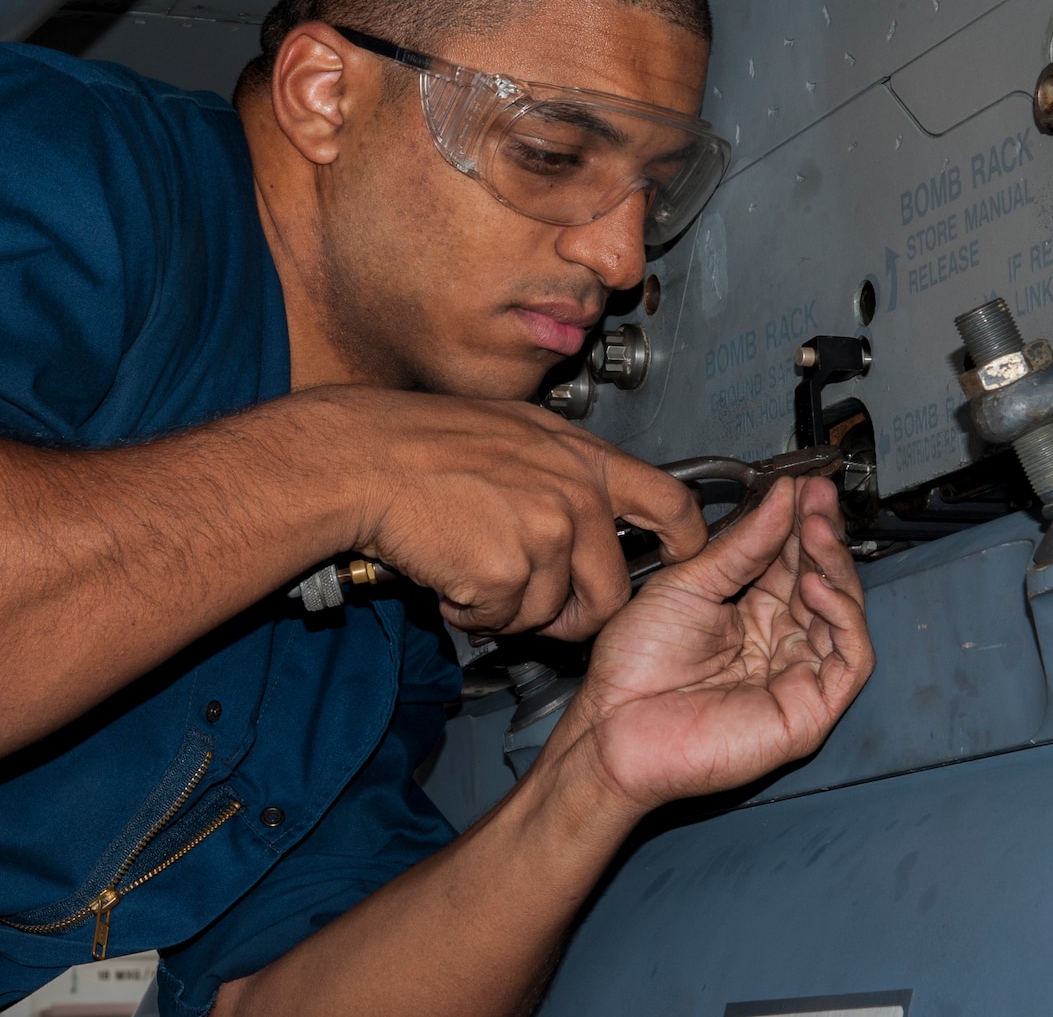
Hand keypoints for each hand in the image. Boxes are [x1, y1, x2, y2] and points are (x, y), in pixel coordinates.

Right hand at [300, 387, 705, 639]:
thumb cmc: (425, 441)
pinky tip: (450, 574)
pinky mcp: (510, 572)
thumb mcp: (518, 432)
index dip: (685, 543)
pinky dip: (473, 611)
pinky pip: (505, 619)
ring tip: (471, 568)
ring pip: (551, 612)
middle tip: (535, 605)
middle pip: (613, 589)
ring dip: (510, 608)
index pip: (671, 504)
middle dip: (575, 614)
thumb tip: (591, 509)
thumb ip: (564, 470)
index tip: (681, 561)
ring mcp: (546, 534)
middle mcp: (577, 494)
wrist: (367, 459)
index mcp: (584, 457)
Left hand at [560, 476, 872, 810]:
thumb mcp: (688, 585)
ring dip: (835, 568)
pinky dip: (843, 619)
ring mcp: (797, 677)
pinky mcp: (809, 711)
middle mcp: (780, 643)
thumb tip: (783, 500)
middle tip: (818, 499)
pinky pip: (850, 662)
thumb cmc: (635, 666)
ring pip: (843, 616)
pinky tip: (817, 584)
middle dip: (823, 537)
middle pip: (823, 583)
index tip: (805, 486)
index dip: (801, 523)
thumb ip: (741, 548)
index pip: (793, 562)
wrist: (613, 725)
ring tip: (815, 531)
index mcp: (751, 615)